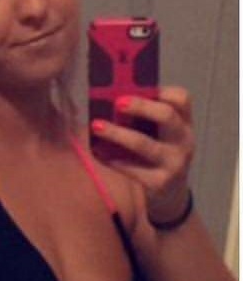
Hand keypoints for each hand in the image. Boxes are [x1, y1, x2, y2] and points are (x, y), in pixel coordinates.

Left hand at [91, 86, 194, 222]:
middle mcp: (184, 141)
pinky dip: (113, 161)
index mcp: (184, 123)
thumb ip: (144, 119)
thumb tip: (108, 99)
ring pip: (145, 144)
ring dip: (118, 134)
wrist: (170, 196)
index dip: (161, 90)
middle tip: (116, 102)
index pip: (181, 99)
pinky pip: (132, 169)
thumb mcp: (160, 136)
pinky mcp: (159, 183)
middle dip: (140, 106)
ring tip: (97, 126)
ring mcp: (174, 163)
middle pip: (167, 115)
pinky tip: (98, 154)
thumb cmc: (157, 157)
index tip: (137, 85)